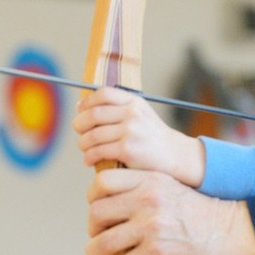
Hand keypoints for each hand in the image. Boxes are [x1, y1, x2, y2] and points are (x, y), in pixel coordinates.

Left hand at [73, 87, 204, 185]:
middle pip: (93, 114)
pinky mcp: (127, 149)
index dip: (87, 102)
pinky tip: (90, 160)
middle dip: (80, 124)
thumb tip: (81, 107)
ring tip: (85, 149)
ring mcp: (130, 131)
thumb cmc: (152, 138)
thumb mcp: (140, 115)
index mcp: (135, 102)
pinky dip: (89, 157)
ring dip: (83, 144)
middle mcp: (132, 114)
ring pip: (92, 135)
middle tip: (80, 133)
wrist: (175, 156)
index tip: (80, 111)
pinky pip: (97, 151)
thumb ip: (117, 109)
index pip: (104, 93)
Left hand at [86, 168, 254, 254]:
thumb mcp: (172, 188)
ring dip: (95, 252)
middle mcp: (147, 199)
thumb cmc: (204, 212)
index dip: (93, 198)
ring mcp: (152, 226)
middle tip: (97, 235)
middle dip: (93, 227)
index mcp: (150, 180)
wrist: (233, 231)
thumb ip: (145, 189)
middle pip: (98, 212)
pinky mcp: (158, 252)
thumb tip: (115, 204)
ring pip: (104, 241)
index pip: (103, 182)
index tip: (97, 210)